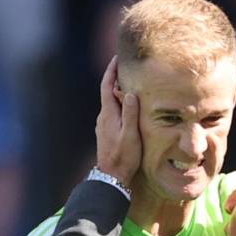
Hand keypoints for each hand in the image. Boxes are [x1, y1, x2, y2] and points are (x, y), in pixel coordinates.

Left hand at [95, 56, 140, 184]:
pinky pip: (113, 112)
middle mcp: (103, 117)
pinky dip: (120, 104)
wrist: (111, 177)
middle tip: (129, 67)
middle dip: (117, 78)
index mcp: (108, 114)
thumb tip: (129, 92)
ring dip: (119, 92)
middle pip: (108, 91)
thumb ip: (130, 113)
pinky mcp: (106, 133)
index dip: (111, 70)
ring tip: (132, 84)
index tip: (117, 57)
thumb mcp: (130, 135)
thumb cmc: (124, 157)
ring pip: (111, 102)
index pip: (107, 85)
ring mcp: (103, 125)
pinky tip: (129, 108)